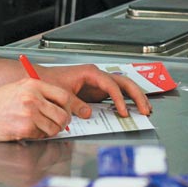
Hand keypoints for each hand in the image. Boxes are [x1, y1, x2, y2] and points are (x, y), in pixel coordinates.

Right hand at [0, 78, 86, 140]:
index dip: (68, 107)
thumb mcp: (18, 88)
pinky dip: (37, 136)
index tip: (65, 111)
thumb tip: (57, 104)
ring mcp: (29, 114)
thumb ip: (38, 93)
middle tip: (57, 124)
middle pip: (63, 114)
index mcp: (33, 85)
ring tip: (40, 128)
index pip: (64, 96)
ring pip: (55, 128)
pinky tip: (27, 130)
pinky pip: (41, 135)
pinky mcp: (25, 128)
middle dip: (62, 122)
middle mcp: (33, 98)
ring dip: (50, 131)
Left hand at [34, 64, 152, 117]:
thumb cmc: (49, 81)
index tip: (123, 111)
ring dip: (135, 97)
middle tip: (145, 110)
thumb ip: (74, 104)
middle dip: (137, 95)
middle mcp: (97, 76)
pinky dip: (126, 101)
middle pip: (124, 82)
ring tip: (146, 109)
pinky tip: (132, 110)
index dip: (119, 99)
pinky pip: (116, 95)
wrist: (41, 78)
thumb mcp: (61, 93)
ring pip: (123, 87)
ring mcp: (99, 83)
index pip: (111, 85)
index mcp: (90, 72)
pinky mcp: (97, 91)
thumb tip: (89, 113)